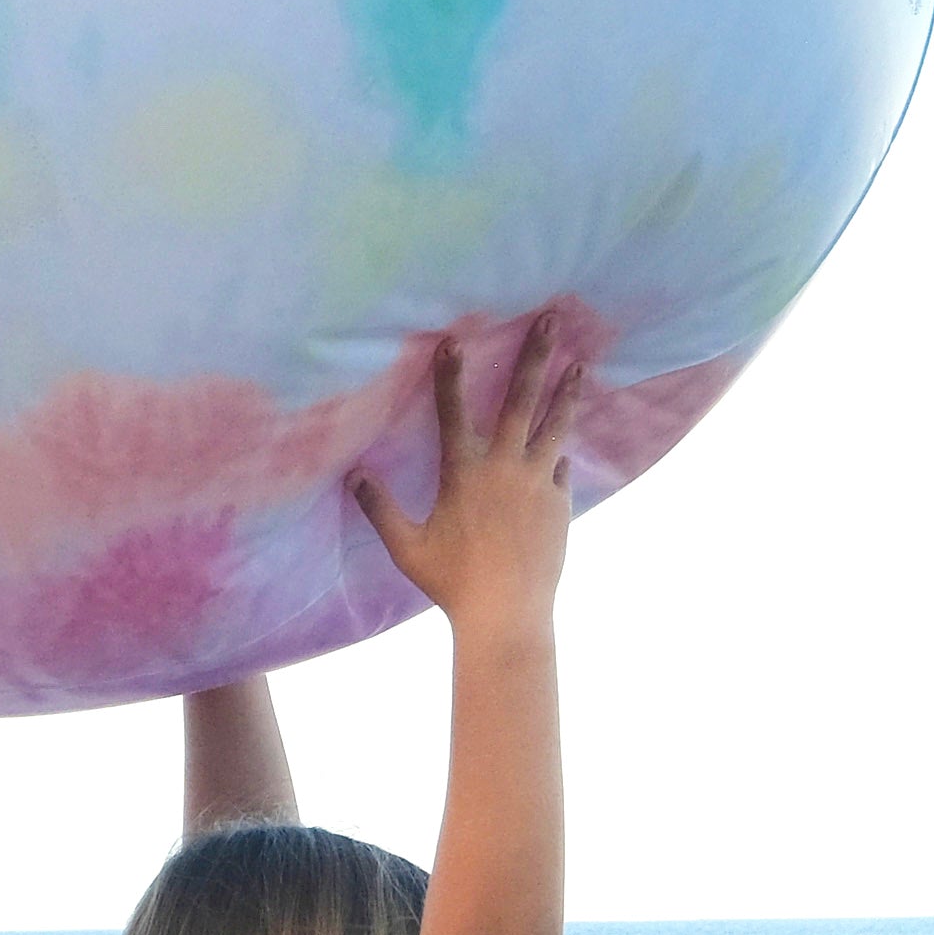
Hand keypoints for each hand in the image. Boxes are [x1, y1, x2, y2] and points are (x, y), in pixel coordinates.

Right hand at [351, 317, 587, 625]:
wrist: (507, 613)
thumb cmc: (451, 582)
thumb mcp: (407, 547)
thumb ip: (381, 509)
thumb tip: (353, 476)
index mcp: (464, 472)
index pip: (452, 411)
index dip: (450, 375)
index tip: (454, 339)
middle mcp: (505, 468)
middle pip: (521, 400)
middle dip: (534, 357)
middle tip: (549, 321)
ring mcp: (538, 483)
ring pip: (554, 426)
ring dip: (566, 392)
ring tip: (580, 364)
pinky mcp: (560, 504)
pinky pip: (560, 470)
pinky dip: (558, 456)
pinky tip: (562, 447)